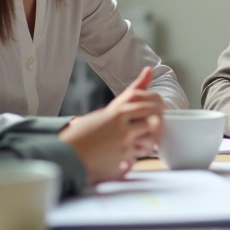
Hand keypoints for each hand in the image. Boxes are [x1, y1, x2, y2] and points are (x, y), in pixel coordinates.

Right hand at [59, 68, 162, 182]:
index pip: (149, 106)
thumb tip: (149, 69)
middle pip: (153, 123)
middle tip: (155, 128)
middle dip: (158, 126)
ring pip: (150, 141)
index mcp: (118, 111)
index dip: (158, 109)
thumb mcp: (113, 107)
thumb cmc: (92, 128)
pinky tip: (132, 152)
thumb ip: (135, 90)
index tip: (158, 112)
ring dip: (151, 142)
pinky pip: (140, 156)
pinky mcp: (121, 159)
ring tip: (143, 141)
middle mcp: (121, 126)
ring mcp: (122, 144)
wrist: (70, 151)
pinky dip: (139, 154)